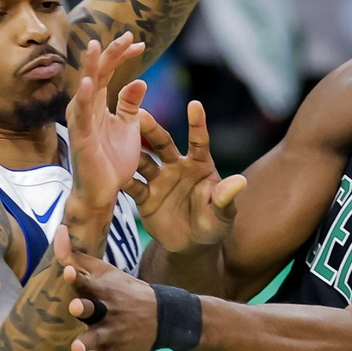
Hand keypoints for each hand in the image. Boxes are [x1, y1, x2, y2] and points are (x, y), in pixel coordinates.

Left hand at [56, 227, 159, 350]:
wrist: (163, 316)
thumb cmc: (125, 290)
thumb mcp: (107, 272)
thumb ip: (78, 256)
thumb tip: (58, 231)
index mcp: (104, 290)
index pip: (88, 282)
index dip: (77, 276)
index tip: (67, 269)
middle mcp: (107, 311)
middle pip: (92, 309)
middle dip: (83, 307)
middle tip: (75, 307)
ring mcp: (110, 333)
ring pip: (96, 339)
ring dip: (87, 343)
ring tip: (77, 348)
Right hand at [66, 34, 149, 213]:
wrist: (103, 193)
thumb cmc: (111, 161)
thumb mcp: (128, 127)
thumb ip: (130, 104)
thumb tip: (140, 80)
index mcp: (98, 103)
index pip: (108, 71)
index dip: (122, 55)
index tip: (140, 43)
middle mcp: (86, 107)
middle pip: (98, 72)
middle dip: (111, 53)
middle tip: (128, 35)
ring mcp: (81, 120)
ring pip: (86, 87)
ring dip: (90, 66)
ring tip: (96, 45)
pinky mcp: (81, 136)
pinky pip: (82, 114)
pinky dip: (84, 97)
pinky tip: (89, 82)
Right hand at [127, 103, 245, 255]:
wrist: (192, 246)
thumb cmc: (213, 224)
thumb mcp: (223, 213)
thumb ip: (226, 197)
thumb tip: (241, 182)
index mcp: (199, 165)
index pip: (198, 141)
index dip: (197, 124)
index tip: (195, 105)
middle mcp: (176, 166)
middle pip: (163, 144)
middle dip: (153, 129)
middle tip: (141, 114)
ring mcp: (159, 180)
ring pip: (144, 161)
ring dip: (133, 151)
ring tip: (119, 139)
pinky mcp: (145, 197)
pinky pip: (132, 186)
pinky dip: (122, 180)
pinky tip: (111, 172)